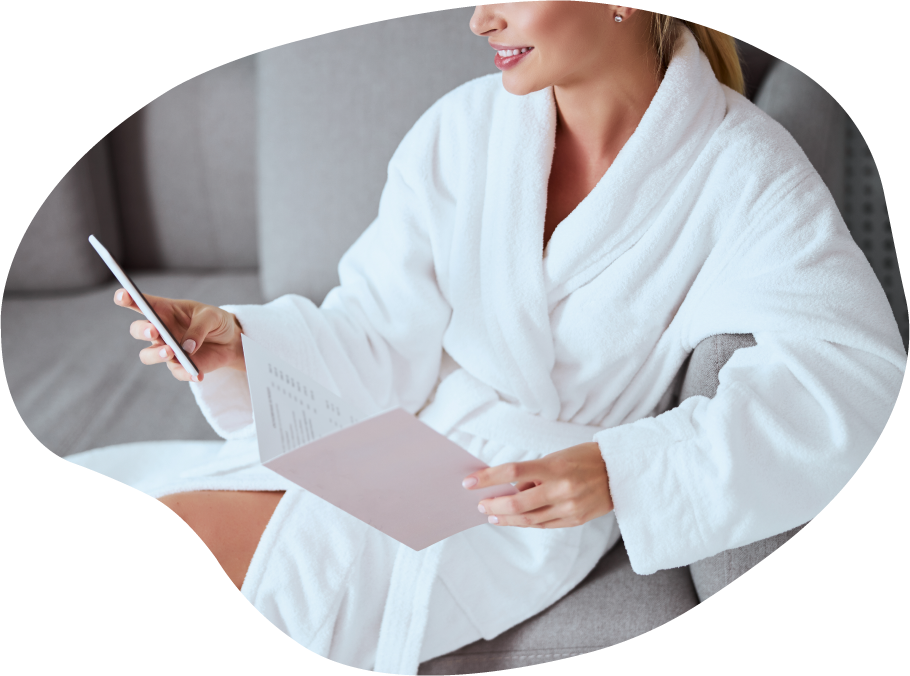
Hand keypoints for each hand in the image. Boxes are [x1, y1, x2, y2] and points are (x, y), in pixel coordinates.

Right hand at [114, 288, 244, 381]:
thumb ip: (199, 327)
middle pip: (138, 330)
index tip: (121, 295)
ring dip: (156, 354)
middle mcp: (161, 330)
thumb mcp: (213, 317)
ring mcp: (166, 349)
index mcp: (165, 311)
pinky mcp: (178, 366)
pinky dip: (186, 373)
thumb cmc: (217, 322)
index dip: (128, 298)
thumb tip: (186, 347)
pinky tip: (198, 373)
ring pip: (147, 355)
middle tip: (154, 330)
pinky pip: (175, 372)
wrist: (231, 342)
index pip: (142, 303)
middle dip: (142, 330)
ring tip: (172, 352)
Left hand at [462, 442, 612, 528]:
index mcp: (555, 467)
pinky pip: (543, 525)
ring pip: (529, 519)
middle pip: (517, 502)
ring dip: (506, 518)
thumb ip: (533, 475)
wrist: (619, 471)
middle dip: (495, 504)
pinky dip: (526, 523)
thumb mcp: (556, 458)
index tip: (469, 482)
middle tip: (480, 504)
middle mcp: (562, 488)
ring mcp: (569, 507)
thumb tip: (509, 489)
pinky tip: (513, 520)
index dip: (488, 478)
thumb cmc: (583, 458)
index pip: (513, 472)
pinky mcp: (575, 520)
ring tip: (492, 514)